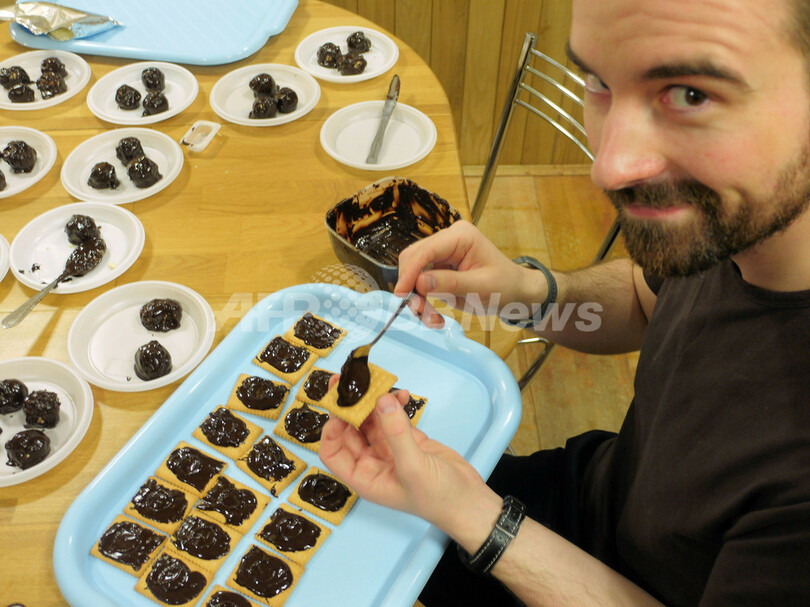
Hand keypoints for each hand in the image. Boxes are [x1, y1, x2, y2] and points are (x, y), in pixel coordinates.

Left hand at [319, 377, 495, 533]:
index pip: (333, 452)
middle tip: (349, 382)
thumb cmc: (437, 497)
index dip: (330, 430)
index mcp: (364, 477)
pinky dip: (395, 404)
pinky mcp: (409, 440)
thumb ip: (396, 433)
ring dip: (374, 402)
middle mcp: (373, 462)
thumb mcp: (413, 467)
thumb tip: (382, 400)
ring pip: (372, 421)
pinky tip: (403, 394)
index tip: (338, 406)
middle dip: (349, 408)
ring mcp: (391, 450)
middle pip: (350, 431)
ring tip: (378, 383)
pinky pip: (394, 417)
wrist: (468, 501)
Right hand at [395, 220, 542, 327]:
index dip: (410, 272)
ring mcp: (441, 254)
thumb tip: (420, 283)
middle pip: (413, 259)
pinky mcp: (437, 269)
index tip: (401, 294)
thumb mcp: (481, 287)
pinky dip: (421, 302)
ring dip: (416, 298)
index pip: (426, 250)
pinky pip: (419, 284)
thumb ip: (450, 283)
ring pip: (412, 274)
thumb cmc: (505, 286)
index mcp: (460, 236)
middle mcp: (447, 240)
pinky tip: (433, 317)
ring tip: (431, 319)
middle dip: (411, 287)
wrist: (514, 293)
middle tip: (419, 312)